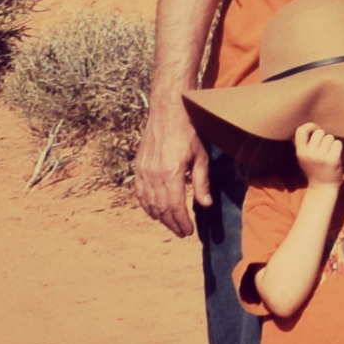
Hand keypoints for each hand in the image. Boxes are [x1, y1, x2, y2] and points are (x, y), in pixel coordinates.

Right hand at [132, 97, 202, 237]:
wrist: (168, 111)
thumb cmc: (188, 132)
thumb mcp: (200, 157)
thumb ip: (201, 183)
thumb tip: (205, 205)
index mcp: (171, 173)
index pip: (175, 207)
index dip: (181, 222)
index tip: (188, 231)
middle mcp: (154, 175)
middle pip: (161, 209)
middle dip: (172, 223)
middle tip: (181, 232)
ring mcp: (144, 171)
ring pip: (149, 203)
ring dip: (160, 217)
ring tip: (170, 224)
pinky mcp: (138, 167)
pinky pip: (140, 193)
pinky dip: (146, 205)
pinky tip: (154, 212)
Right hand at [293, 121, 343, 175]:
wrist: (323, 187)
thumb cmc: (313, 168)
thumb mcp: (302, 157)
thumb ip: (302, 143)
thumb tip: (303, 125)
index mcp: (300, 152)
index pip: (301, 130)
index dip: (309, 126)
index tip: (315, 130)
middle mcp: (310, 154)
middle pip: (319, 132)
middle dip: (323, 136)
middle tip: (324, 146)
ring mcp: (321, 157)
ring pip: (330, 137)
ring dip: (331, 143)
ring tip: (328, 153)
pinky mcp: (333, 160)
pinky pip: (338, 143)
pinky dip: (338, 147)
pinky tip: (334, 155)